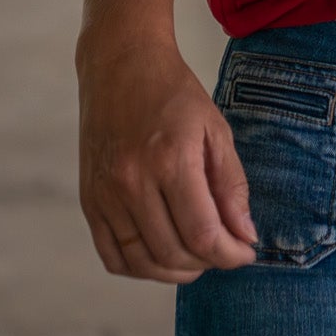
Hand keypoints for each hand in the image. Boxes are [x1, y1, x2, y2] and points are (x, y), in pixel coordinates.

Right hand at [78, 36, 258, 282]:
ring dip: (175, 272)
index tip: (246, 253)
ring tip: (198, 259)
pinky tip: (161, 257)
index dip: (229, 254)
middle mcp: (133, 181)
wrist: (120, 64)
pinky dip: (139, 268)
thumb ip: (232, 185)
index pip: (202, 233)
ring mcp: (106, 194)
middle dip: (208, 262)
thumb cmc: (173, 92)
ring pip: (142, 262)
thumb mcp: (215, 128)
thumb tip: (245, 235)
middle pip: (173, 252)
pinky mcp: (89, 200)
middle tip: (225, 251)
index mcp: (171, 159)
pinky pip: (112, 256)